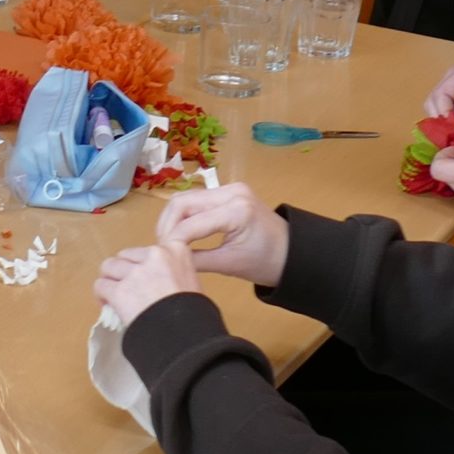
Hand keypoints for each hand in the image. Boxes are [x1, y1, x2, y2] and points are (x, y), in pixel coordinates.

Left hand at [93, 242, 201, 332]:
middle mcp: (155, 255)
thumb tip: (154, 277)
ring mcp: (136, 273)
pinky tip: (109, 306)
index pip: (149, 248)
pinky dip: (101, 296)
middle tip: (128, 289)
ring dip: (110, 281)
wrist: (187, 336)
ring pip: (108, 267)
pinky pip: (100, 286)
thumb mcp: (191, 280)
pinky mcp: (120, 291)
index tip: (143, 276)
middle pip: (125, 256)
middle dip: (123, 271)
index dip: (142, 263)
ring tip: (115, 296)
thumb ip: (172, 270)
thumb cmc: (194, 314)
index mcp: (176, 249)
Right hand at [152, 182, 289, 286]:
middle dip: (167, 226)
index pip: (190, 223)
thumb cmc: (265, 263)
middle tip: (161, 248)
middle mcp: (232, 192)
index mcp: (236, 211)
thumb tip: (168, 258)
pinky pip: (196, 200)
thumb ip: (195, 260)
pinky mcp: (228, 190)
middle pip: (182, 203)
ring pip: (186, 199)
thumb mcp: (229, 264)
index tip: (161, 257)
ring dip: (172, 219)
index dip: (171, 241)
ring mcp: (230, 188)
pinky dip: (184, 215)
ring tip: (168, 241)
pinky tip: (180, 232)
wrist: (292, 252)